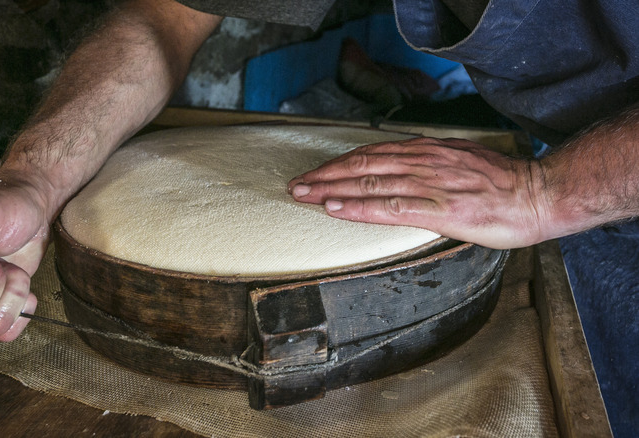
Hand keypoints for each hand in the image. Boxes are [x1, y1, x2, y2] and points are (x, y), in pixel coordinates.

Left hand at [288, 137, 550, 248]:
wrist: (538, 194)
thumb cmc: (502, 184)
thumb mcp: (461, 162)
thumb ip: (430, 165)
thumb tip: (404, 171)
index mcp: (428, 151)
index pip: (373, 153)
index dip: (340, 163)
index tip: (317, 171)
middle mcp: (423, 162)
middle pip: (363, 165)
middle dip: (326, 175)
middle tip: (297, 184)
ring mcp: (430, 184)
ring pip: (369, 183)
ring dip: (331, 189)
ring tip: (304, 195)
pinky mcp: (439, 209)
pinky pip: (390, 206)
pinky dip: (358, 207)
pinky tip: (336, 208)